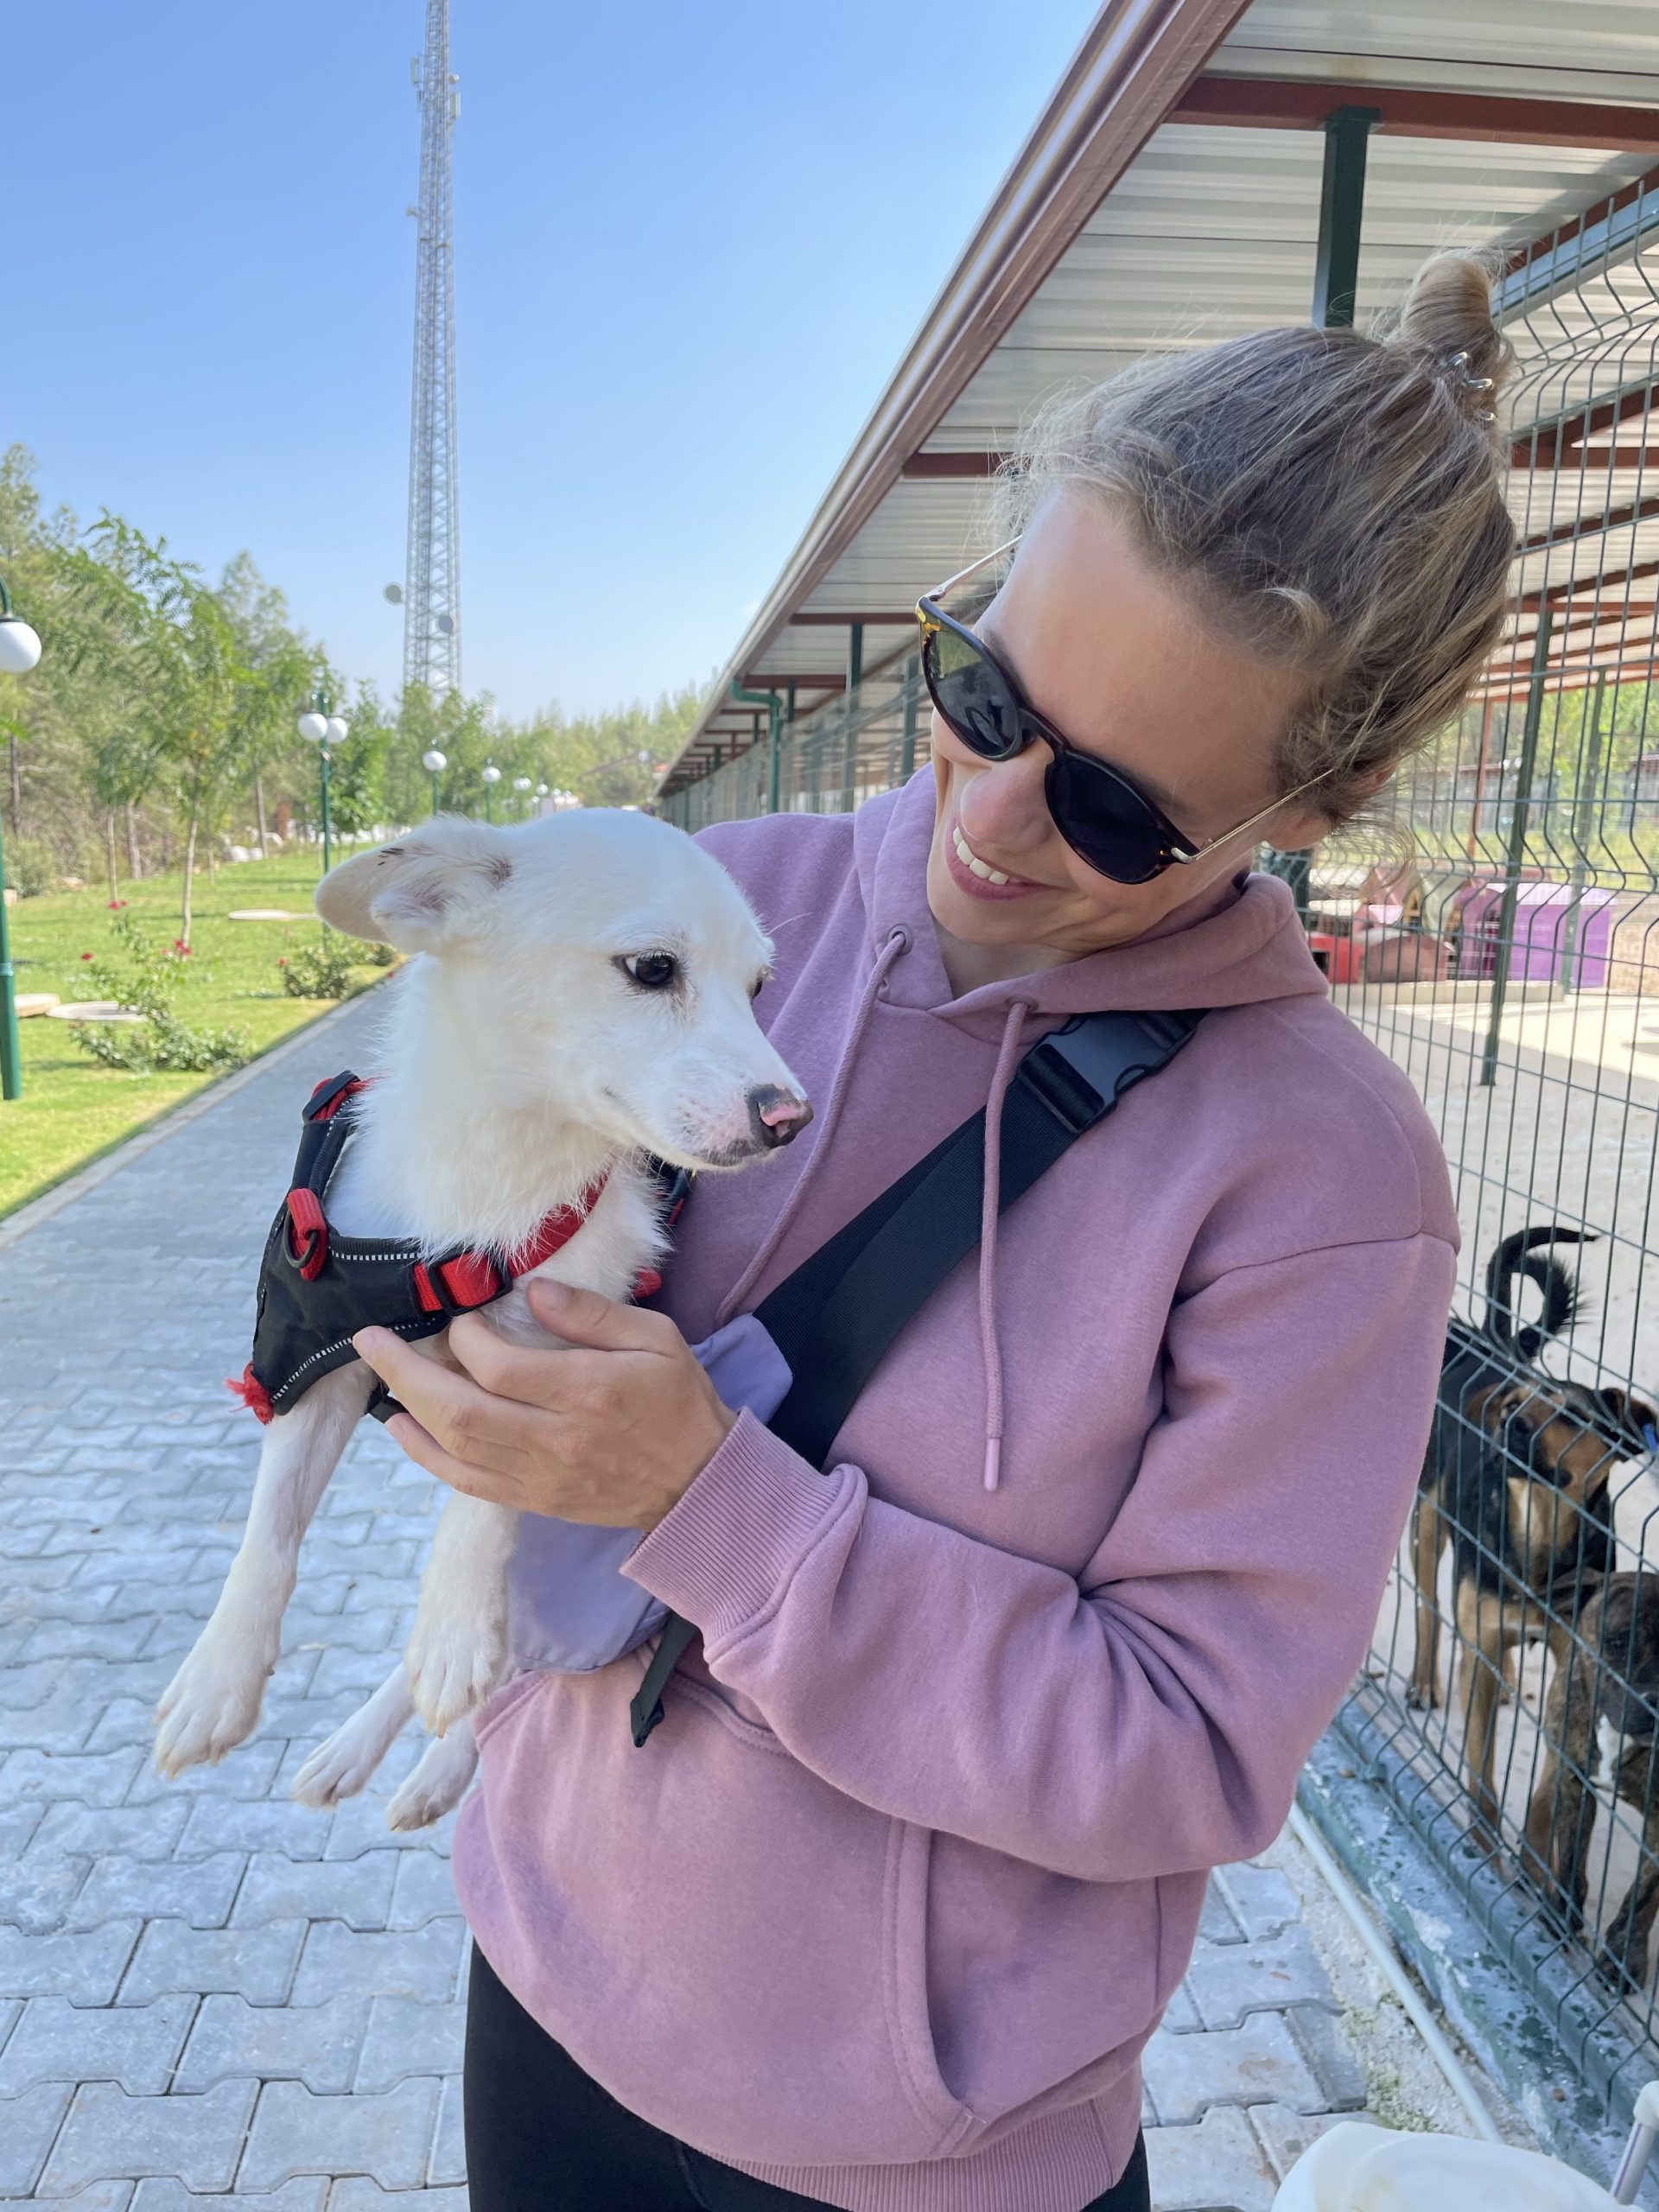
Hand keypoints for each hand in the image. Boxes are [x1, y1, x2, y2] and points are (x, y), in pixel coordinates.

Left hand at [352, 1281, 737, 1530]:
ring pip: (454, 1447)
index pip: (500, 1367)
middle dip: (406, 1370)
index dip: (467, 1339)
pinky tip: (402, 1428)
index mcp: (588, 1392)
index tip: (465, 1317)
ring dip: (407, 1408)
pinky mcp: (533, 1500)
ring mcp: (540, 1476)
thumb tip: (535, 1289)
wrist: (698, 1484)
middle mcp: (556, 1439)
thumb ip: (593, 1314)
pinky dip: (426, 1456)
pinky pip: (466, 1481)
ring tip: (379, 1373)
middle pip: (459, 1409)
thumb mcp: (657, 1339)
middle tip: (370, 1338)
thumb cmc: (679, 1402)